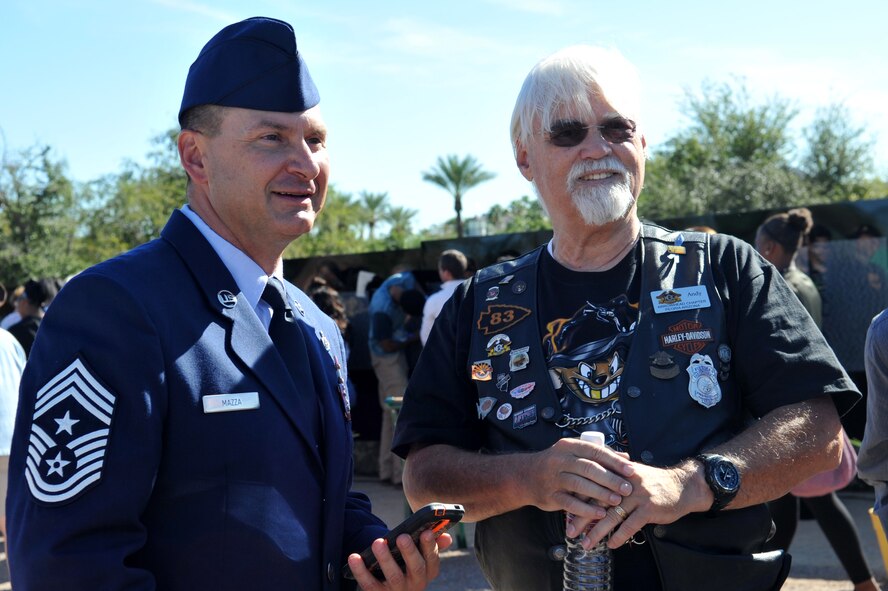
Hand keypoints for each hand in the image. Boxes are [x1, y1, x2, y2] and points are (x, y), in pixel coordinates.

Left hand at [347, 530, 451, 590]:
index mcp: (428, 571)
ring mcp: (397, 590)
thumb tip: (446, 536)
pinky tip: (354, 557)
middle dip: (409, 552)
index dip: (431, 546)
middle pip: (416, 568)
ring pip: (394, 577)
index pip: (433, 560)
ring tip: (378, 542)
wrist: (391, 589)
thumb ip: (431, 545)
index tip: (426, 532)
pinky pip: (369, 585)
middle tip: (402, 536)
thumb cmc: (407, 564)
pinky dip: (360, 571)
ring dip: (386, 559)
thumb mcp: (420, 557)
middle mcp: (416, 583)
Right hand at [524, 438, 634, 532]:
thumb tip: (626, 458)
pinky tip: (600, 513)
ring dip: (600, 494)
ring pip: (580, 485)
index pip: (595, 451)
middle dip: (610, 479)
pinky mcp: (550, 496)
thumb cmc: (556, 464)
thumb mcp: (573, 453)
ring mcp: (554, 478)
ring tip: (617, 501)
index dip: (614, 461)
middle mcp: (560, 460)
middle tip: (627, 488)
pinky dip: (586, 509)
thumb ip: (598, 455)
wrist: (526, 476)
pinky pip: (570, 503)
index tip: (630, 470)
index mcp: (569, 446)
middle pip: (589, 468)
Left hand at [581, 460, 701, 548]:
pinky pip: (630, 525)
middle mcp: (624, 482)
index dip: (577, 499)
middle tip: (570, 531)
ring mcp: (637, 495)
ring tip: (587, 544)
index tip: (565, 512)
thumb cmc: (653, 482)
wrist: (683, 485)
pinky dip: (619, 536)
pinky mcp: (649, 508)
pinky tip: (611, 544)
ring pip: (612, 515)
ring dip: (597, 532)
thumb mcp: (631, 473)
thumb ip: (611, 476)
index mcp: (617, 472)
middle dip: (582, 518)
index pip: (592, 484)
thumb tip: (588, 486)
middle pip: (598, 501)